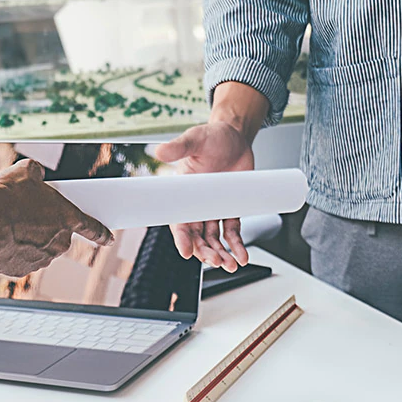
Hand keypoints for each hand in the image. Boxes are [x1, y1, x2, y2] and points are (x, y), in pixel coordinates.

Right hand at [0, 159, 113, 276]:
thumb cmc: (6, 196)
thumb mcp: (25, 172)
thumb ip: (36, 172)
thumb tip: (34, 171)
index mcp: (67, 218)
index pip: (92, 227)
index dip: (102, 233)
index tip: (109, 239)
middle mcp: (58, 243)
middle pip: (58, 237)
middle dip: (45, 229)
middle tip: (25, 217)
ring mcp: (40, 259)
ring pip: (38, 250)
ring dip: (27, 241)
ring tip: (8, 226)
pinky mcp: (20, 271)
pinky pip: (19, 261)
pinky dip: (11, 253)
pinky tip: (0, 240)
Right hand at [153, 82, 267, 271]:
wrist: (236, 136)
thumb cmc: (211, 137)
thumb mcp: (195, 139)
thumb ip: (179, 147)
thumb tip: (159, 151)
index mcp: (183, 193)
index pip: (179, 221)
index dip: (181, 238)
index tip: (186, 251)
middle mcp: (197, 205)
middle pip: (197, 237)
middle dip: (205, 251)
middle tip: (215, 260)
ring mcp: (214, 209)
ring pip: (214, 239)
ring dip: (221, 253)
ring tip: (230, 264)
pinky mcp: (231, 209)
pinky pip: (232, 232)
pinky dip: (237, 246)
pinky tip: (242, 257)